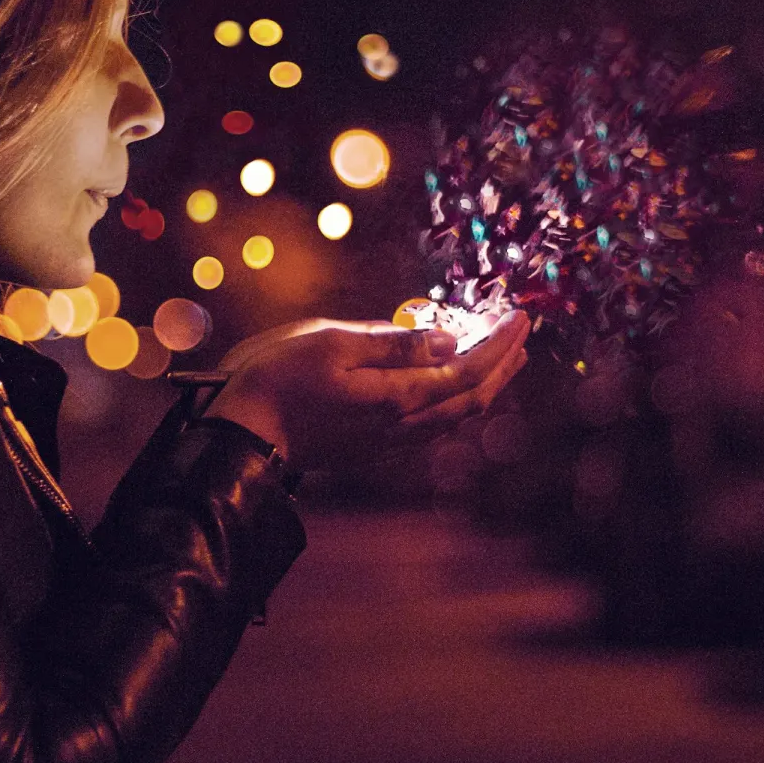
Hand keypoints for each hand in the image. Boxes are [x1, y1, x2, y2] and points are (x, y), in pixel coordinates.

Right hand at [201, 311, 530, 471]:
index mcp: (398, 396)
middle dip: (503, 366)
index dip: (501, 344)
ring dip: (483, 386)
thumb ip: (394, 343)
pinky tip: (449, 388)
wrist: (241, 435)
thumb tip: (448, 339)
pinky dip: (454, 400)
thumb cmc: (279, 380)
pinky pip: (430, 425)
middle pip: (471, 399)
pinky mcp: (370, 447)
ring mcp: (386, 441)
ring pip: (453, 417)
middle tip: (522, 336)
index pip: (469, 370)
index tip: (521, 316)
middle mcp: (402, 425)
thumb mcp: (333, 343)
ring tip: (499, 360)